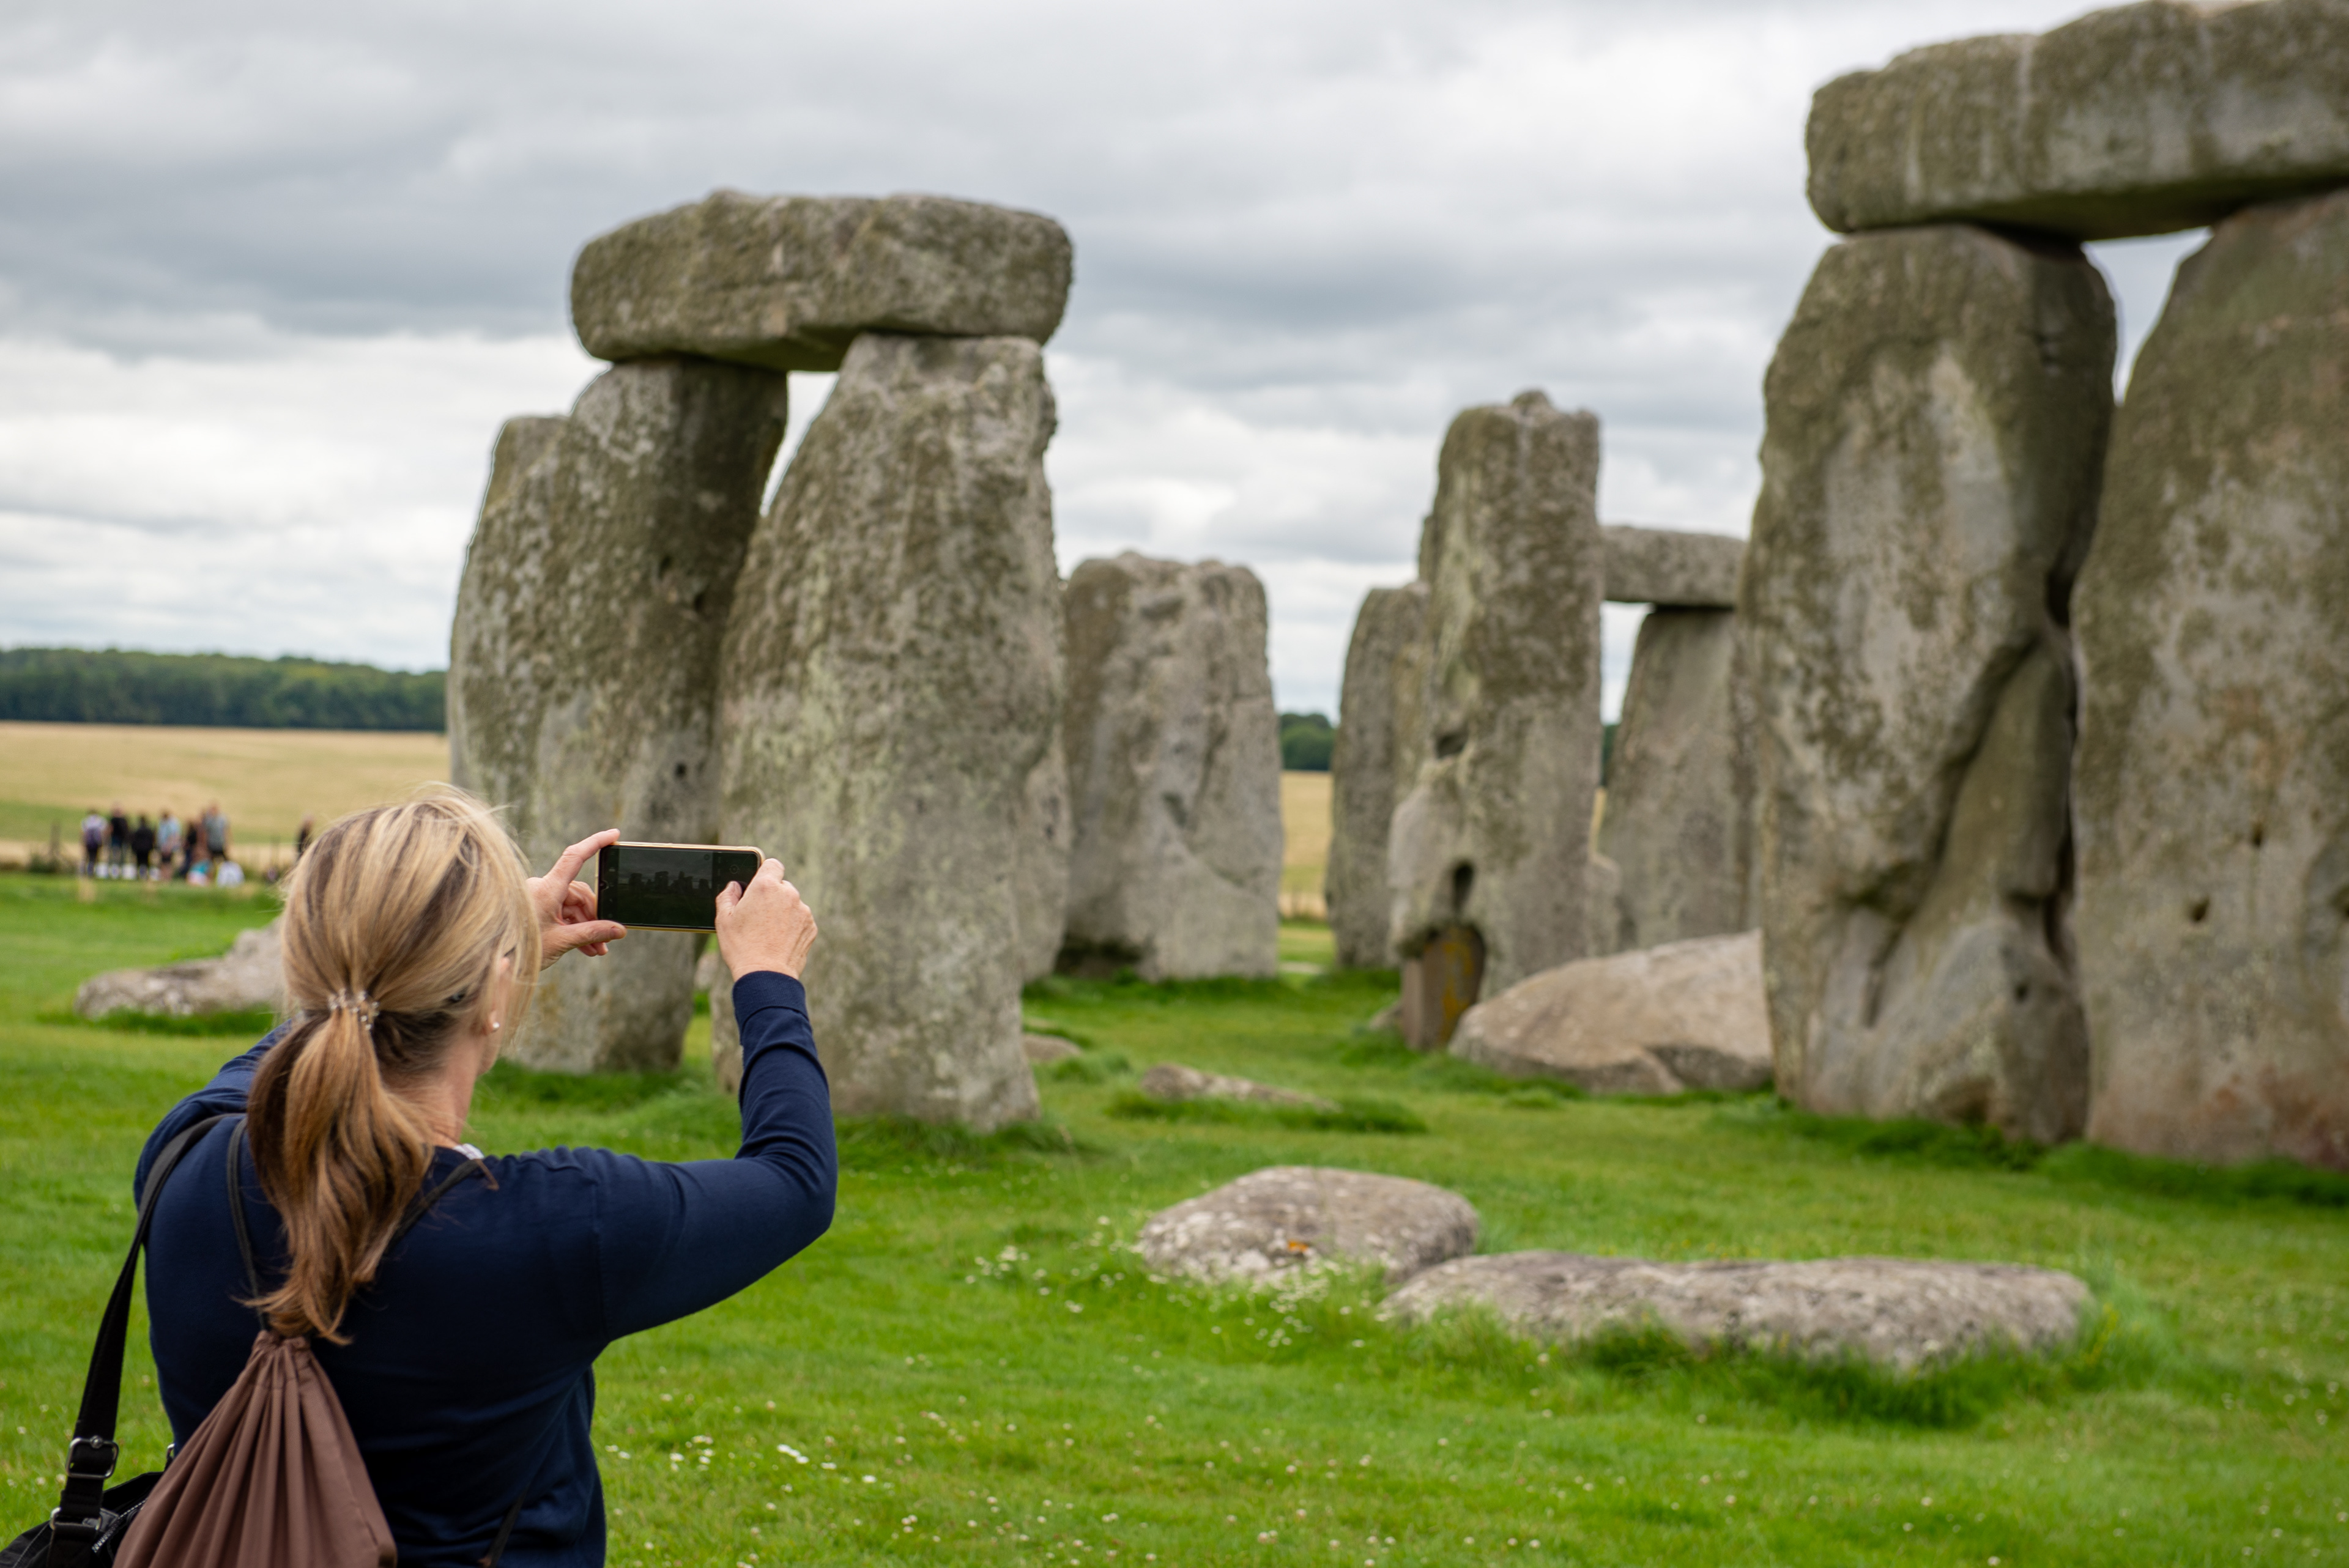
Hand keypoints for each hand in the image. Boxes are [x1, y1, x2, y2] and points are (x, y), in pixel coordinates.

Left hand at [528, 829, 628, 968]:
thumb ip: (593, 933)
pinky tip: (585, 947)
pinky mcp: (537, 907)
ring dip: (587, 926)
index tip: (614, 834)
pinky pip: (563, 912)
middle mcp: (542, 888)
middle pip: (579, 893)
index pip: (574, 857)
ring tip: (596, 949)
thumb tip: (619, 930)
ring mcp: (539, 897)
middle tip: (606, 940)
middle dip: (595, 917)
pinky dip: (575, 927)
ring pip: (573, 905)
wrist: (495, 961)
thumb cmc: (522, 949)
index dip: (595, 842)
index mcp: (547, 889)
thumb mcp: (562, 941)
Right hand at [715, 858, 816, 979]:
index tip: (759, 884)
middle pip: (781, 886)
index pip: (772, 864)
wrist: (766, 975)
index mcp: (765, 886)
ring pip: (792, 904)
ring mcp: (802, 910)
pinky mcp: (811, 926)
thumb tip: (733, 887)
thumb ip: (727, 896)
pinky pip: (801, 919)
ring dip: (783, 912)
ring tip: (768, 932)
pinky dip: (793, 926)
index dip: (765, 873)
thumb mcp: (724, 919)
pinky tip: (779, 940)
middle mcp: (788, 894)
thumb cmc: (742, 947)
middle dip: (772, 896)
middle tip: (758, 915)